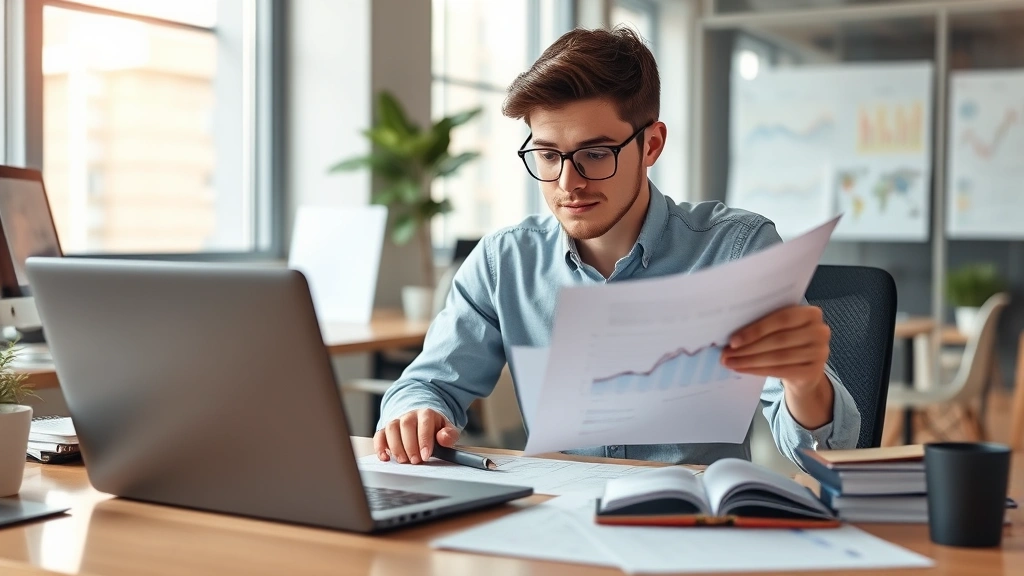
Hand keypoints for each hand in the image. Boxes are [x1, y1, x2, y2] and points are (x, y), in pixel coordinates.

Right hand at [373, 409, 459, 464]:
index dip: (424, 439)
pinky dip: (379, 447)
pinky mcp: (386, 430)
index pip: (424, 423)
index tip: (425, 455)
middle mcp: (409, 415)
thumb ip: (449, 435)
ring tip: (403, 460)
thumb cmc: (435, 429)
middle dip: (410, 445)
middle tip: (415, 461)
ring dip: (396, 446)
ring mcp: (396, 421)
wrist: (423, 422)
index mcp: (426, 414)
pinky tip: (385, 457)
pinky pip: (379, 435)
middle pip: (406, 425)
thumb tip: (443, 438)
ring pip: (391, 428)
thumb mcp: (447, 430)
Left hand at [720, 305, 833, 428]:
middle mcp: (820, 331)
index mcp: (811, 313)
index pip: (781, 319)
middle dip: (748, 347)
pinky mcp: (814, 371)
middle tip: (726, 353)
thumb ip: (763, 323)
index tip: (733, 340)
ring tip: (730, 362)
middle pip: (778, 340)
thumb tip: (732, 334)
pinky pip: (781, 371)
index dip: (755, 330)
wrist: (804, 367)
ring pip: (778, 357)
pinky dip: (758, 371)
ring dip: (750, 361)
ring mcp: (820, 353)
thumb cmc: (787, 341)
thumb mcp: (780, 327)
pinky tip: (743, 369)